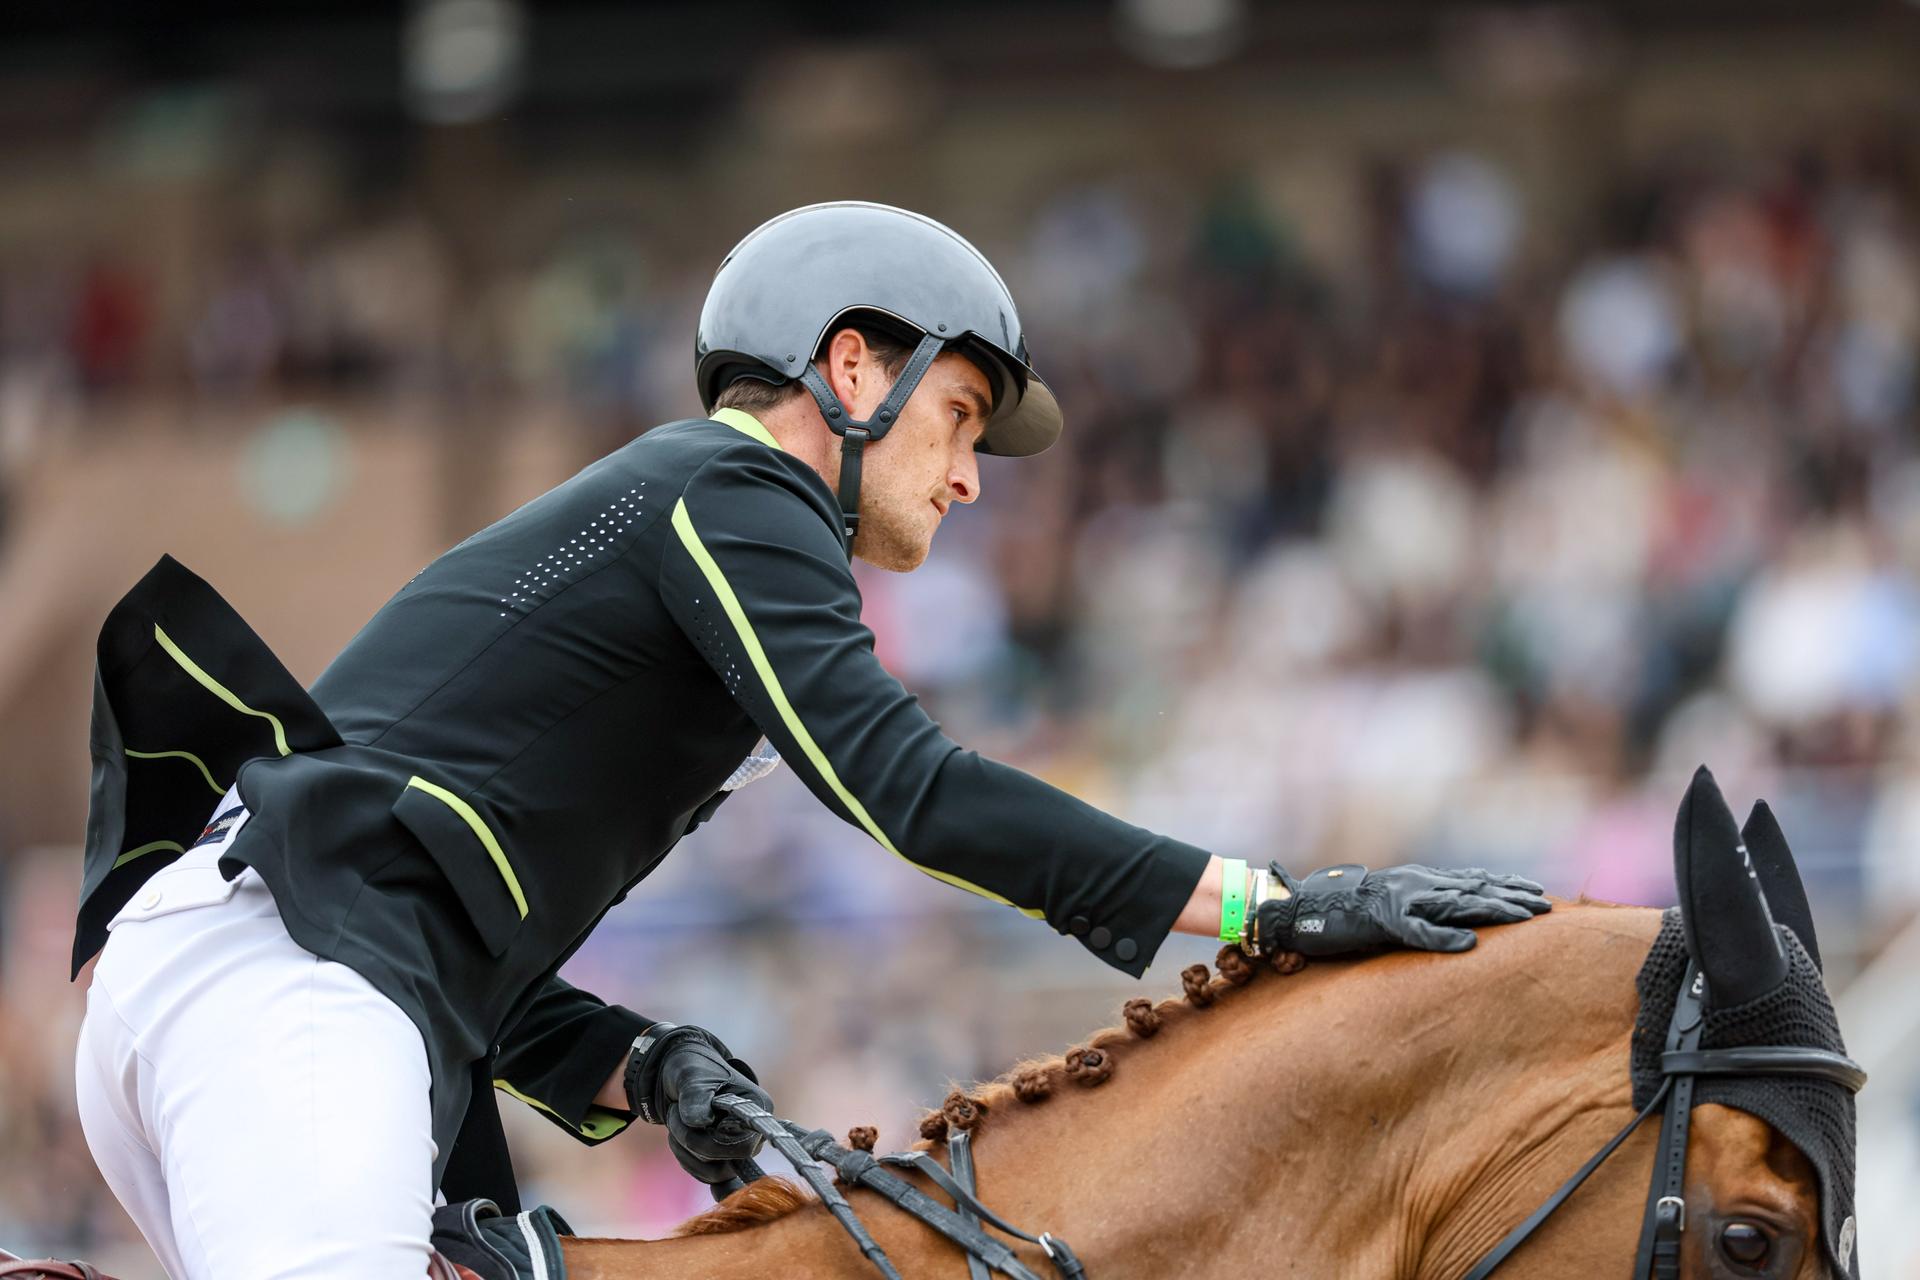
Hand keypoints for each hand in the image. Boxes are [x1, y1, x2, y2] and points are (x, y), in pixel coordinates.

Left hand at [624, 1024, 771, 1183]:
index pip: (746, 1145)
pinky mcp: (724, 1158)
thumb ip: (696, 1095)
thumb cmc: (691, 1070)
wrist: (678, 1077)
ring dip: (685, 1150)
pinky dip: (687, 1161)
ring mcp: (739, 1147)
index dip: (717, 1141)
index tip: (694, 1120)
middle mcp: (754, 1132)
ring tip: (675, 1120)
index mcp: (757, 1108)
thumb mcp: (690, 1076)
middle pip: (727, 1161)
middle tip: (675, 1114)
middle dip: (692, 1141)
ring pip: (714, 1173)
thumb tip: (699, 1122)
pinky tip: (677, 1138)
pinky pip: (708, 1176)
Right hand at [1251, 862, 1549, 956]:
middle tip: (1547, 906)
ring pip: (1455, 903)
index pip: (1471, 880)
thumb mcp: (1391, 911)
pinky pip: (1417, 931)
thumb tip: (1456, 927)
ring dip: (1493, 909)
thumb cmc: (1343, 914)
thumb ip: (1422, 914)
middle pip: (1474, 887)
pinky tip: (1467, 944)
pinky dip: (1443, 937)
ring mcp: (1400, 900)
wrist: (1299, 908)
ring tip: (1524, 918)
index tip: (1536, 893)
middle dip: (1512, 896)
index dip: (1505, 886)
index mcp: (1418, 881)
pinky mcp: (1382, 921)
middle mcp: (1414, 884)